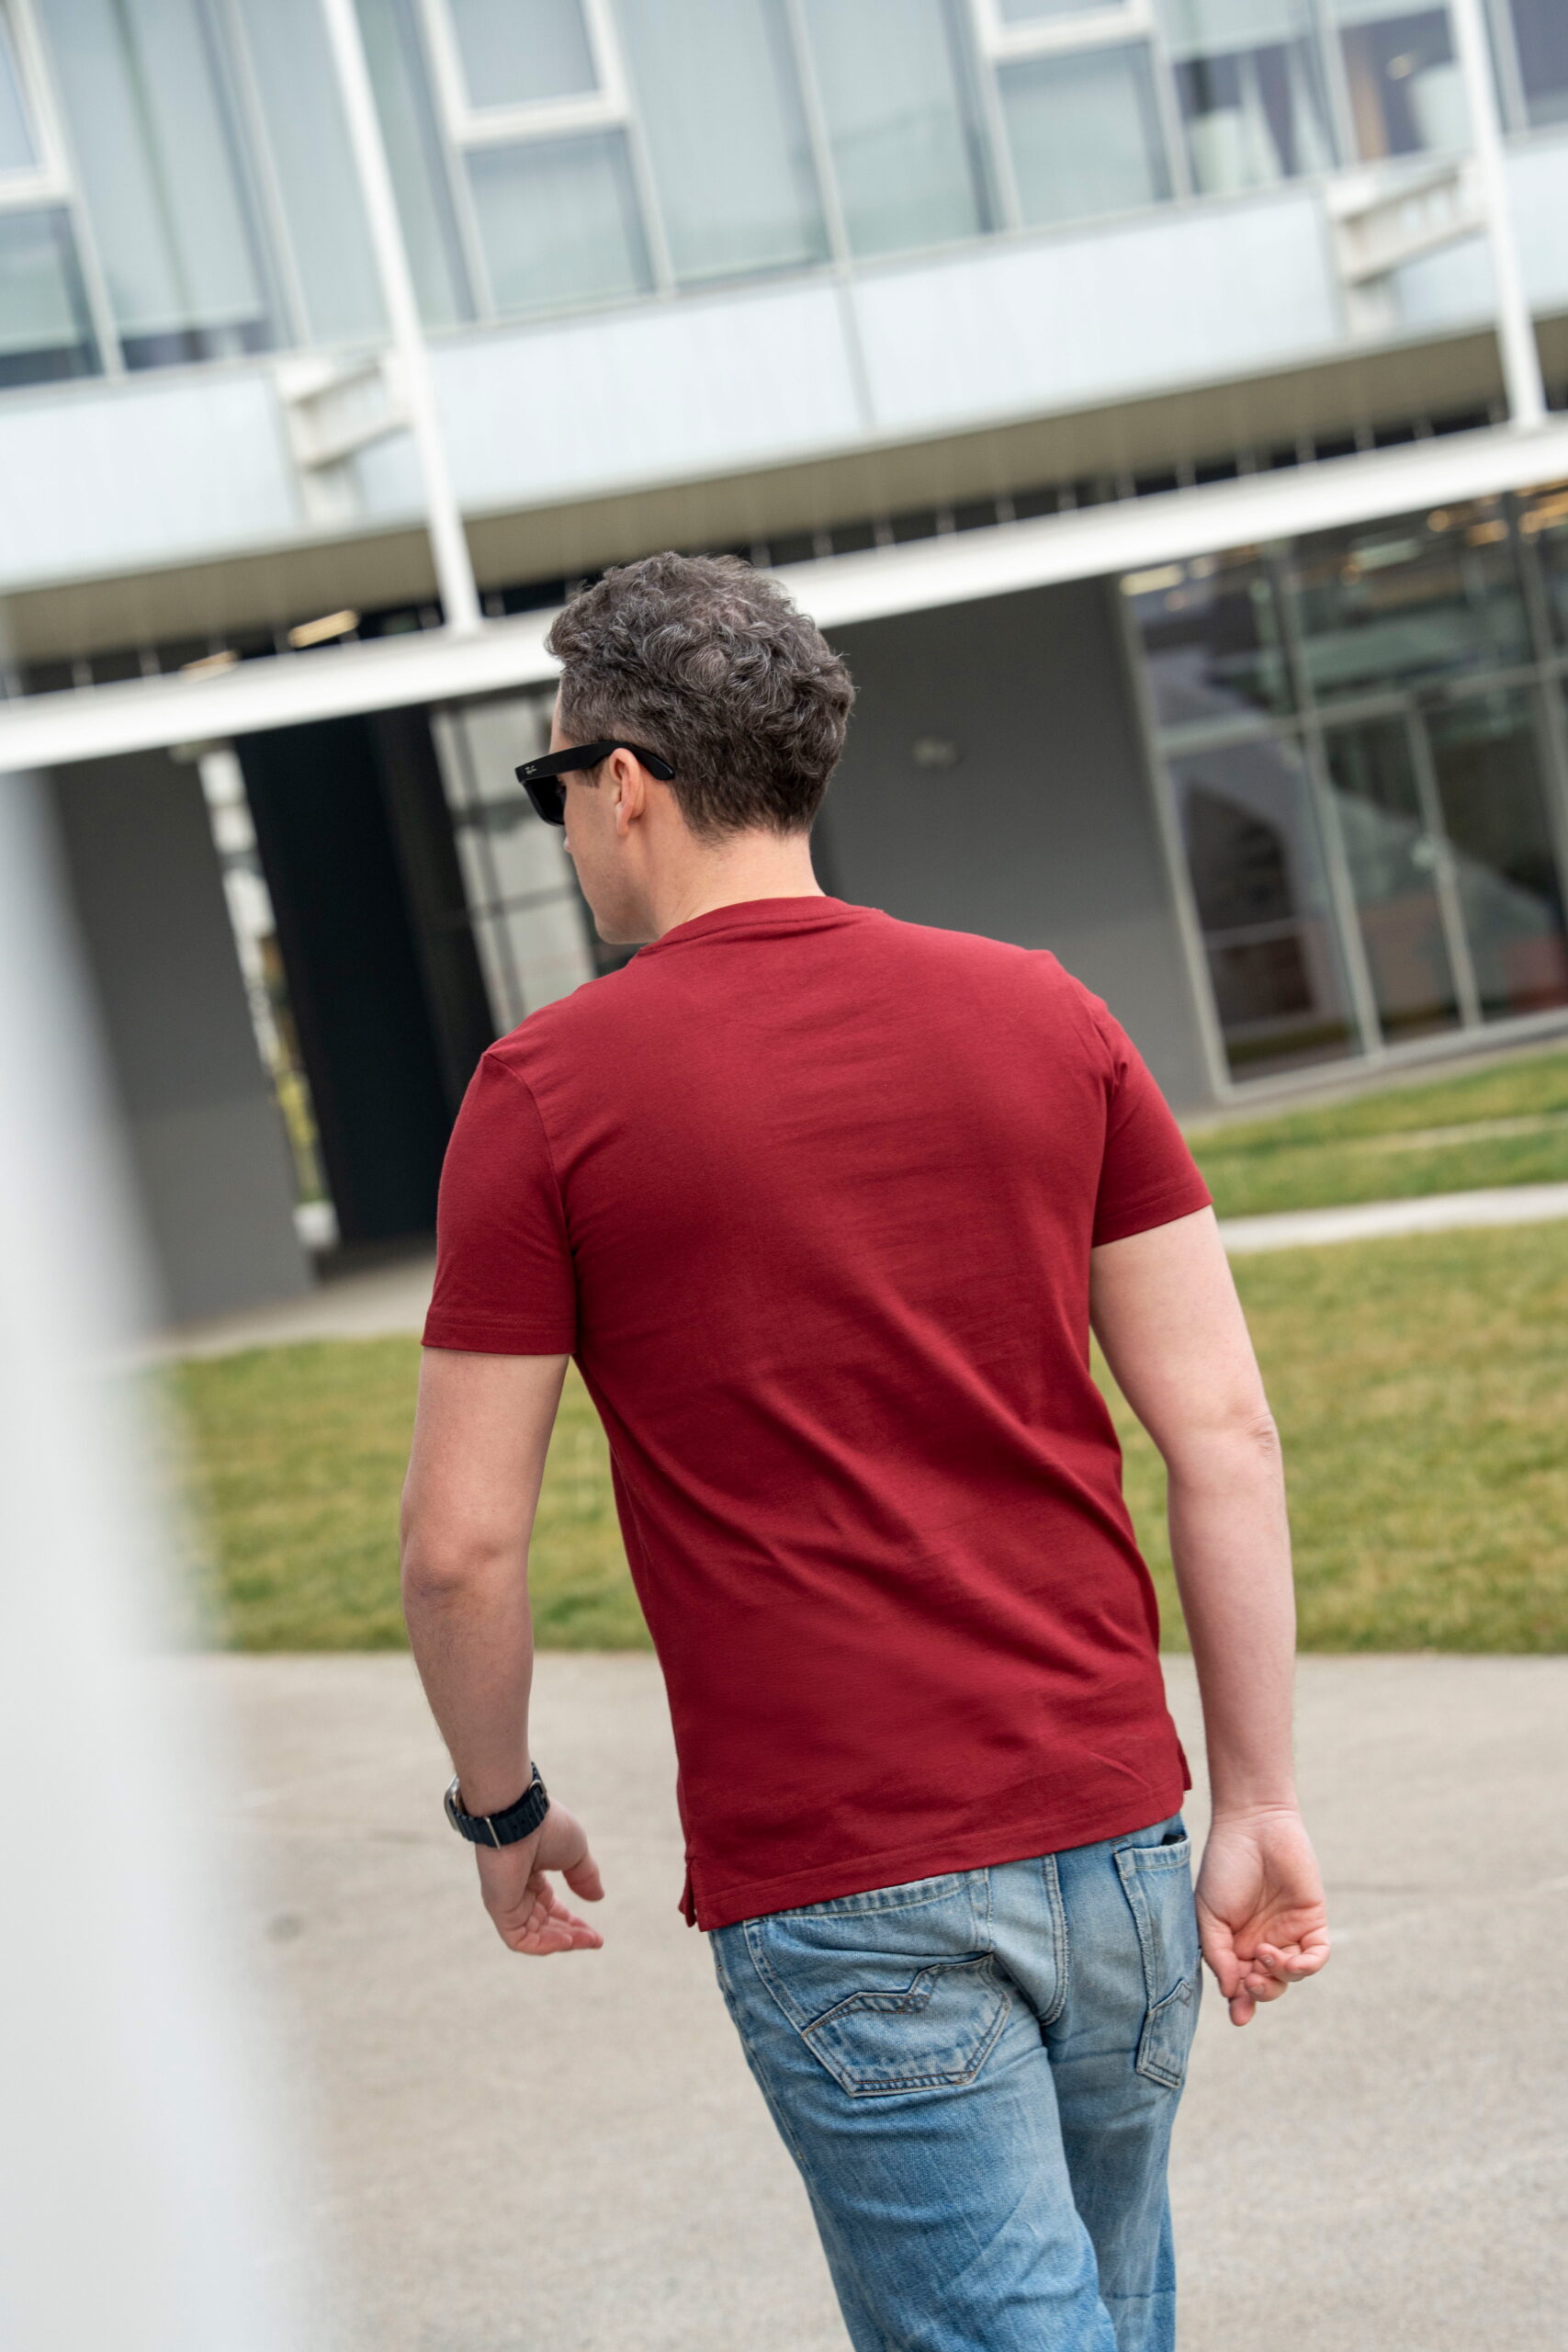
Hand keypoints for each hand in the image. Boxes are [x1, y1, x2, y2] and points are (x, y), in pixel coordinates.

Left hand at [474, 1801, 604, 1955]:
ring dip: (563, 1941)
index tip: (596, 1934)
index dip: (573, 1921)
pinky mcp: (500, 1909)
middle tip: (596, 1940)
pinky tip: (568, 1940)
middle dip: (572, 1934)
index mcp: (531, 1873)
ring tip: (587, 1939)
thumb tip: (598, 1897)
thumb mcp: (576, 1852)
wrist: (520, 1817)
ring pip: (535, 1934)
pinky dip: (544, 1944)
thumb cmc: (546, 1826)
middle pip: (545, 1923)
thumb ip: (584, 1876)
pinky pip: (520, 1939)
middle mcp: (516, 1889)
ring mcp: (506, 1901)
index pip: (551, 1907)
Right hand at [1196, 1805, 1329, 2025]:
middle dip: (1260, 1992)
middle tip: (1250, 1980)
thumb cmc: (1224, 1866)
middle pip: (1268, 1986)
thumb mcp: (1208, 1914)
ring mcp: (1288, 1934)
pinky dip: (1307, 1966)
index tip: (1239, 2016)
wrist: (1252, 1826)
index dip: (1241, 2004)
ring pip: (1292, 1977)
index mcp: (1234, 1943)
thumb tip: (1232, 1994)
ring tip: (1265, 1956)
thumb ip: (1217, 1955)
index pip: (1241, 1984)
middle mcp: (1262, 1943)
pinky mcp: (1312, 1922)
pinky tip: (1289, 1960)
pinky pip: (1317, 1957)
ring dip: (1279, 1977)